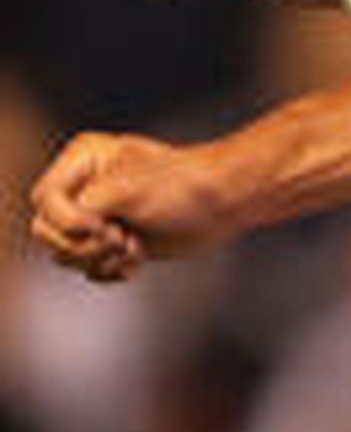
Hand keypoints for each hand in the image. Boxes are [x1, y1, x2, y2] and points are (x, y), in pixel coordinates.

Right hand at [30, 131, 233, 280]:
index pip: (45, 200)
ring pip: (65, 254)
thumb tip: (68, 233)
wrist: (223, 204)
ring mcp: (98, 215)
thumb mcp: (125, 190)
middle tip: (121, 238)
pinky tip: (137, 260)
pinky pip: (88, 269)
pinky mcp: (113, 241)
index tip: (106, 224)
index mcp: (83, 160)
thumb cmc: (181, 186)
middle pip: (47, 231)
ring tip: (132, 246)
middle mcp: (84, 186)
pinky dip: (108, 271)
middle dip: (83, 244)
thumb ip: (84, 209)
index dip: (68, 221)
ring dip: (99, 259)